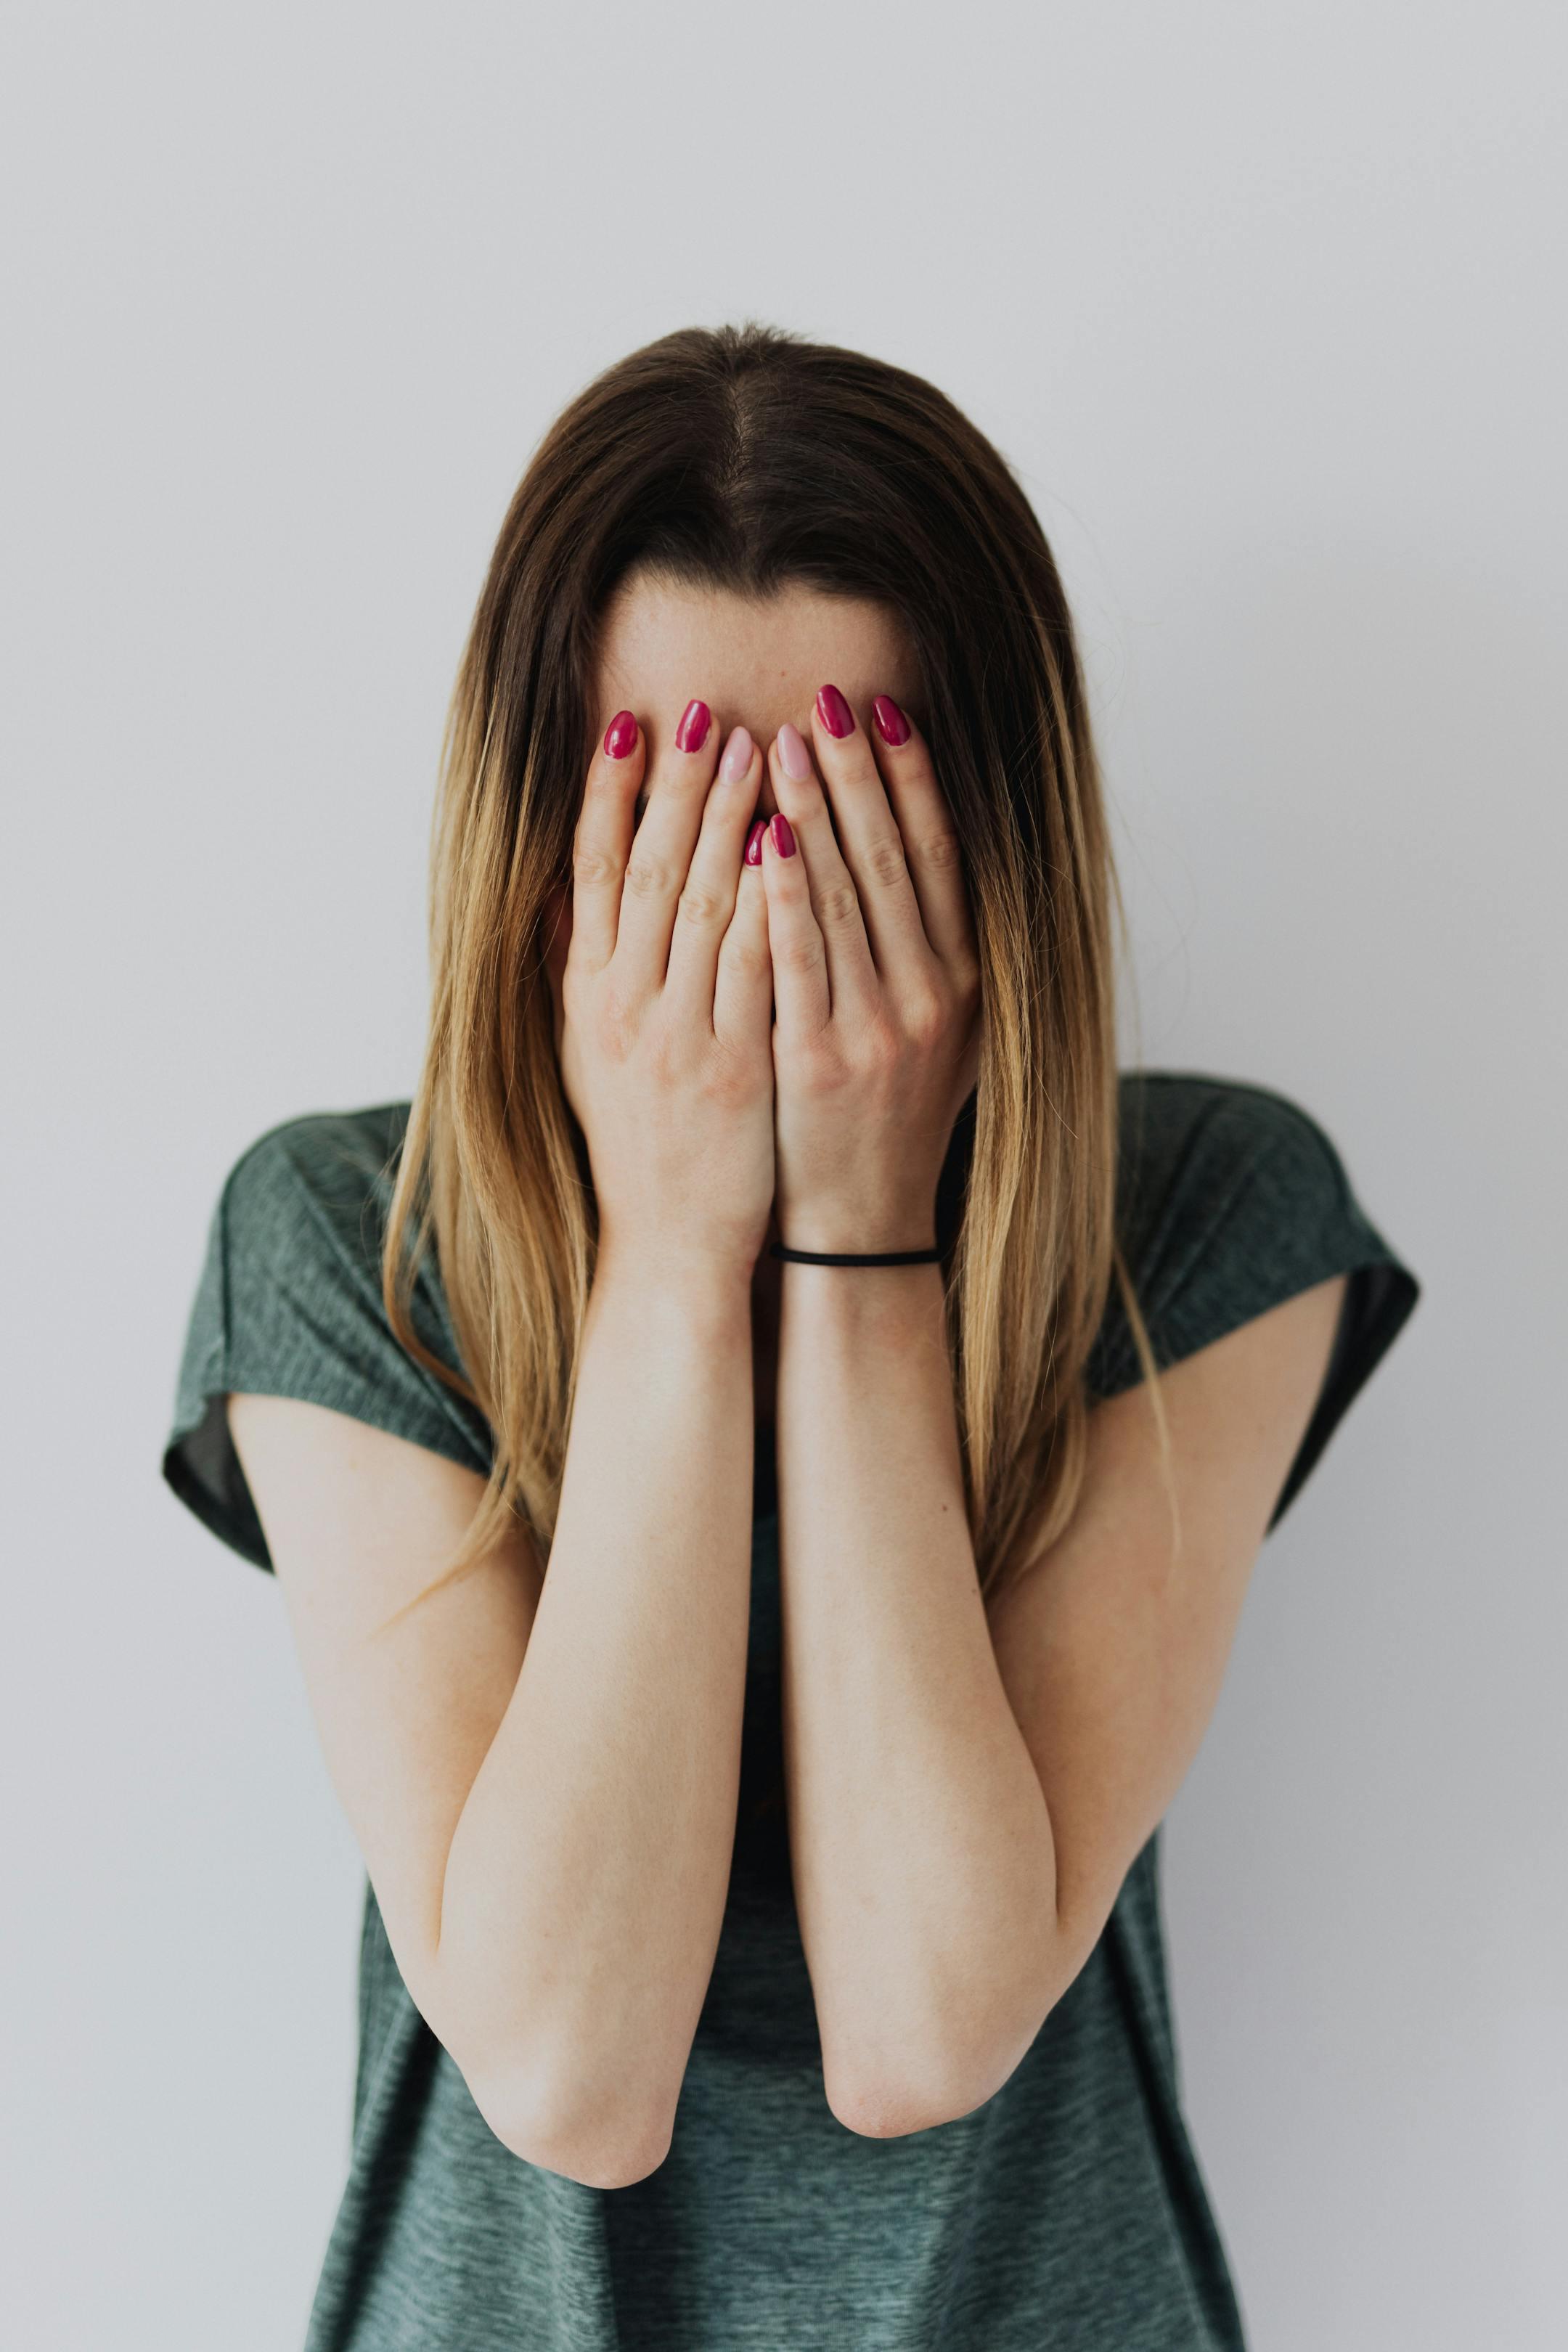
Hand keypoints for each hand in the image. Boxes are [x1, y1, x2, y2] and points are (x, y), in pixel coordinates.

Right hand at [557, 702, 775, 1282]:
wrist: (671, 1241)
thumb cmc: (639, 1140)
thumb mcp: (586, 1051)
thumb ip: (579, 966)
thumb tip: (569, 883)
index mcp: (584, 995)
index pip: (591, 869)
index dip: (607, 792)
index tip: (628, 722)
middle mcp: (623, 1008)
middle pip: (649, 870)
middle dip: (678, 784)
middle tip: (708, 709)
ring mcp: (678, 1037)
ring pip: (704, 906)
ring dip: (730, 820)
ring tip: (759, 747)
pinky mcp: (736, 1067)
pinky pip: (755, 969)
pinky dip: (771, 902)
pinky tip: (794, 845)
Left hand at [757, 689, 981, 1253]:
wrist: (860, 1219)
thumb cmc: (888, 1115)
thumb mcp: (942, 1033)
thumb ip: (935, 948)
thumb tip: (923, 849)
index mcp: (965, 978)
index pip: (940, 855)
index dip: (915, 779)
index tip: (887, 711)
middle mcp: (934, 995)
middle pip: (892, 859)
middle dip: (857, 773)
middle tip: (824, 698)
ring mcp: (881, 1026)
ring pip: (845, 896)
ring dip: (812, 811)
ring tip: (775, 741)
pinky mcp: (823, 1058)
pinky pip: (800, 957)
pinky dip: (783, 892)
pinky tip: (760, 836)